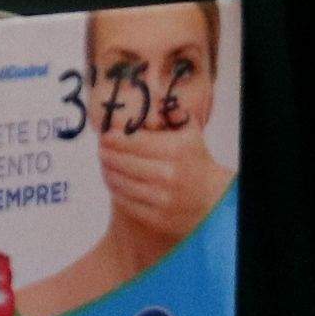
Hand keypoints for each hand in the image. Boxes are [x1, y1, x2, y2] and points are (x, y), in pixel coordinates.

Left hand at [95, 123, 231, 250]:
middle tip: (101, 149)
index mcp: (175, 150)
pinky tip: (113, 181)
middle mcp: (168, 175)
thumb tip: (154, 97)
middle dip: (107, 154)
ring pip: (120, 182)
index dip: (113, 138)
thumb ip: (173, 113)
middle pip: (122, 162)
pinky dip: (115, 189)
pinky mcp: (156, 218)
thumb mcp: (190, 133)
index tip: (104, 135)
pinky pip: (125, 201)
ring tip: (105, 164)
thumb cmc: (196, 161)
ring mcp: (162, 199)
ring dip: (107, 171)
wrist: (213, 200)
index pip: (132, 142)